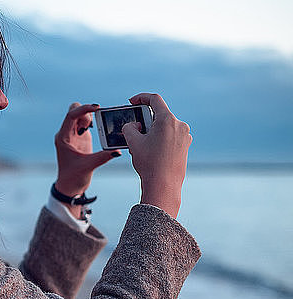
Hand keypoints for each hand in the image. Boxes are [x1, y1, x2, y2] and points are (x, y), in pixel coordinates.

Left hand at [54, 102, 121, 196]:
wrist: (70, 186)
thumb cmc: (73, 177)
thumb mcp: (88, 166)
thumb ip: (102, 157)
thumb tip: (117, 150)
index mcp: (63, 138)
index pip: (71, 116)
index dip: (83, 109)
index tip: (97, 108)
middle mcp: (66, 134)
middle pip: (74, 111)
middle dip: (86, 112)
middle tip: (94, 123)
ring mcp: (73, 135)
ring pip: (80, 116)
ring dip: (90, 117)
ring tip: (97, 128)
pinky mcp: (80, 138)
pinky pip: (86, 123)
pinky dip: (94, 122)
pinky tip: (100, 129)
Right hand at [121, 93, 192, 217]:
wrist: (164, 185)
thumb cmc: (149, 163)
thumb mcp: (133, 142)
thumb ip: (129, 127)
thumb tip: (134, 125)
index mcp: (167, 120)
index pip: (154, 100)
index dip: (141, 97)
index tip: (132, 101)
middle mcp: (179, 125)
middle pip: (160, 114)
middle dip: (145, 118)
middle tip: (134, 126)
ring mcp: (184, 136)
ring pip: (165, 126)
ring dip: (152, 129)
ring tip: (141, 142)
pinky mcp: (185, 146)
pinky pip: (170, 136)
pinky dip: (160, 138)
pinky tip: (151, 150)